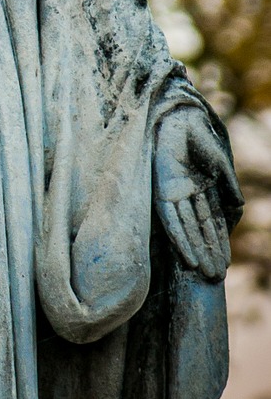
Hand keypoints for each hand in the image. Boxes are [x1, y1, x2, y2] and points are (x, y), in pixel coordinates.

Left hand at [154, 106, 239, 280]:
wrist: (180, 121)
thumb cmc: (200, 140)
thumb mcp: (220, 167)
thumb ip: (228, 187)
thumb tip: (238, 208)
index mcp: (202, 189)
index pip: (212, 222)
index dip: (218, 243)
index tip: (225, 264)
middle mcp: (188, 196)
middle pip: (199, 230)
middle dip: (208, 253)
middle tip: (215, 277)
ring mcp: (175, 194)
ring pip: (186, 229)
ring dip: (194, 251)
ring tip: (203, 271)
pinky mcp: (161, 191)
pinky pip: (170, 219)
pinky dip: (179, 238)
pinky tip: (186, 255)